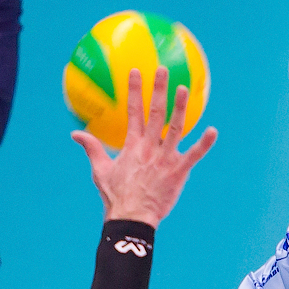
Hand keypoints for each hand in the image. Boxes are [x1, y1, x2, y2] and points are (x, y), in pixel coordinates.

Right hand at [72, 67, 216, 228]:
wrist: (132, 218)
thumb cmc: (116, 196)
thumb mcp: (100, 170)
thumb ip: (91, 148)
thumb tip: (75, 134)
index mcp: (132, 145)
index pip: (133, 111)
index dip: (135, 90)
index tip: (136, 71)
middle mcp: (149, 148)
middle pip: (155, 113)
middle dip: (159, 89)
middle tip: (163, 70)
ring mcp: (165, 159)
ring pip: (176, 128)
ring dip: (180, 107)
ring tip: (184, 89)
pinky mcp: (179, 172)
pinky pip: (194, 155)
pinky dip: (204, 143)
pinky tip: (213, 131)